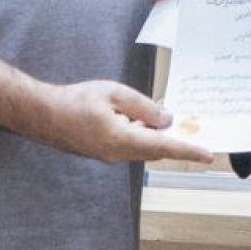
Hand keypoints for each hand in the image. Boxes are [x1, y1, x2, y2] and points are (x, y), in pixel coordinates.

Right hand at [31, 79, 212, 163]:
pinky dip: (140, 134)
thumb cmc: (75, 100)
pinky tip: (138, 117)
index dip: (188, 150)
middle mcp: (118, 154)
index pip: (163, 146)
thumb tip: (166, 120)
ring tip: (158, 112)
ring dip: (153, 133)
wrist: (42, 115)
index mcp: (121, 139)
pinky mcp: (103, 152)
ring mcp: (109, 156)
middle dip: (173, 138)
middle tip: (189, 126)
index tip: (208, 155)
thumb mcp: (114, 93)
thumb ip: (143, 107)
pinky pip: (130, 145)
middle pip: (155, 148)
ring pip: (143, 147)